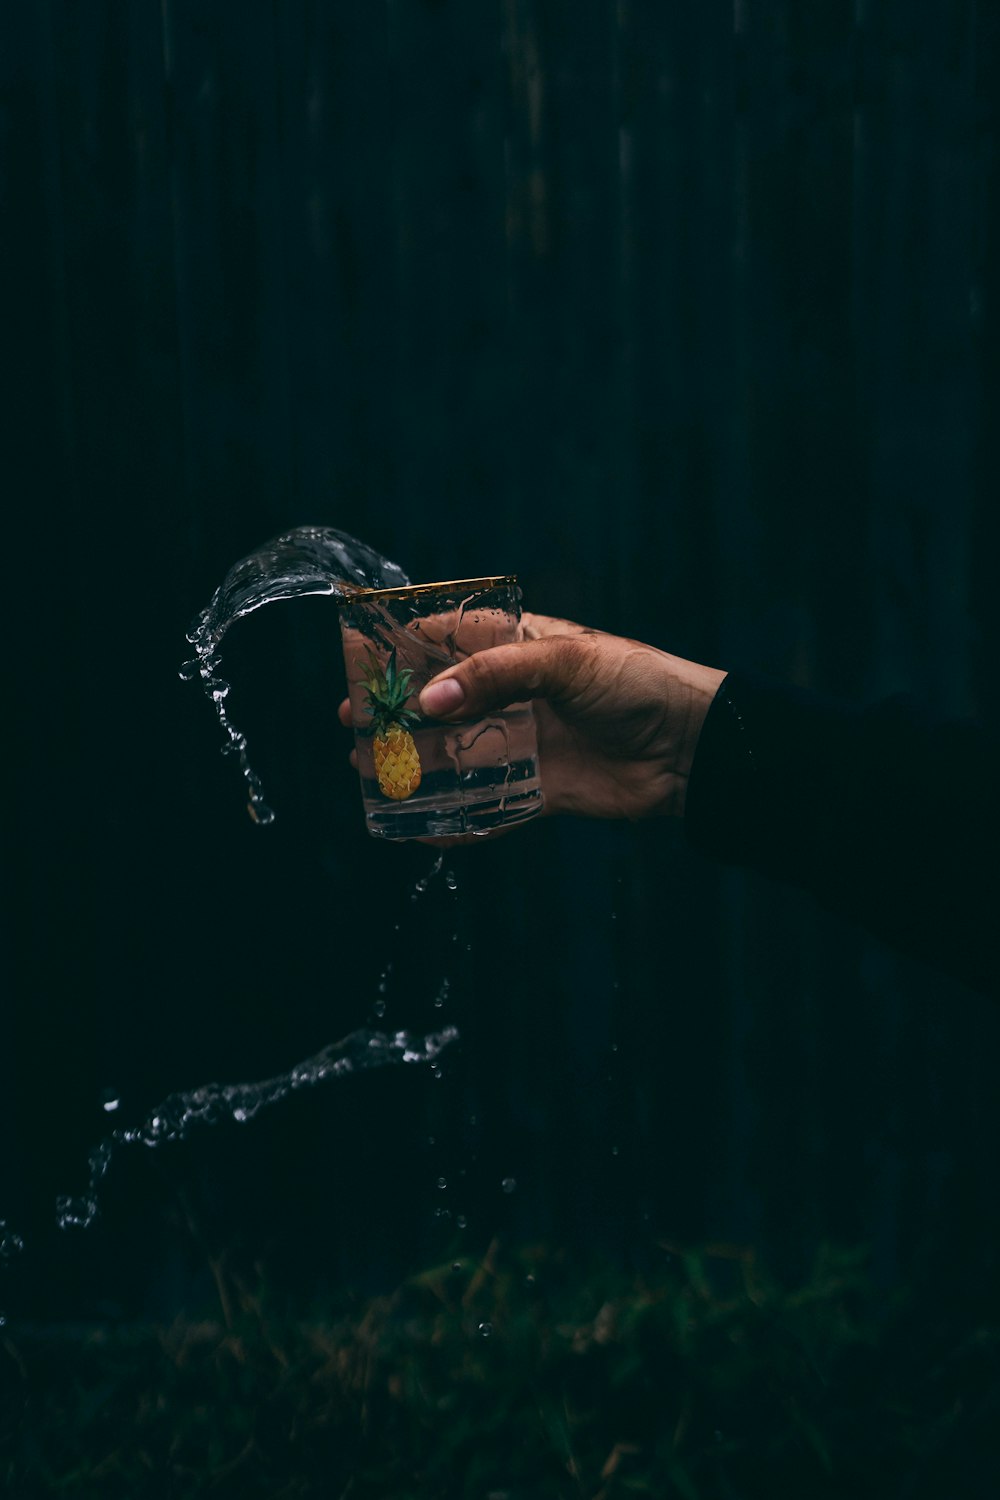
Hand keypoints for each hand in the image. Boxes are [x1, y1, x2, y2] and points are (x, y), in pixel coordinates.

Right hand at [338, 613, 724, 822]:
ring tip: (368, 773)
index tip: (357, 662)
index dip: (402, 648)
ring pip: (456, 754)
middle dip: (395, 714)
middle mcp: (515, 693)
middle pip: (441, 702)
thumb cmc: (637, 683)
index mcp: (520, 646)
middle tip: (351, 727)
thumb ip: (497, 675)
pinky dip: (454, 818)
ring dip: (413, 765)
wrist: (692, 747)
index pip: (448, 638)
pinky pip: (488, 805)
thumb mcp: (566, 662)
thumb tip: (430, 700)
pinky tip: (418, 828)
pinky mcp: (540, 789)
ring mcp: (525, 742)